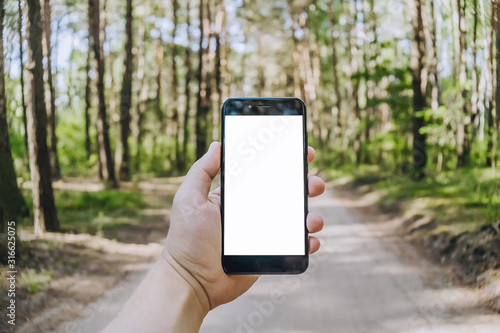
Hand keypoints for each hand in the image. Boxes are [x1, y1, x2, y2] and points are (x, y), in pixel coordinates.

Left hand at [162, 142, 325, 312]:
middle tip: (314, 183)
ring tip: (312, 219)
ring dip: (311, 214)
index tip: (300, 151)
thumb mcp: (189, 199)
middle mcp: (252, 211)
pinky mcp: (269, 254)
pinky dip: (308, 242)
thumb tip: (217, 144)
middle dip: (305, 184)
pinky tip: (310, 240)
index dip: (283, 160)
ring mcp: (263, 233)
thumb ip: (202, 171)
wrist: (192, 282)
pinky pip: (295, 245)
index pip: (263, 172)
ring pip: (295, 218)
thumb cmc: (186, 241)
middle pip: (286, 193)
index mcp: (236, 196)